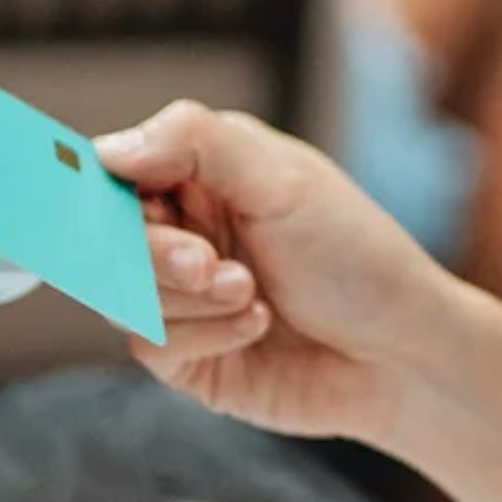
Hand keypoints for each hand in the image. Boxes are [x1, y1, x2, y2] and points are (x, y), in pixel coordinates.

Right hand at [93, 104, 478, 446]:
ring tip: (253, 291)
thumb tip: (109, 151)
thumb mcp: (284, 179)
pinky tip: (259, 322)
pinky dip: (206, 333)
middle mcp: (185, 233)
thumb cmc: (358, 256)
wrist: (405, 352)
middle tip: (206, 260)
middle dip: (153, 252)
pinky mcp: (190, 357)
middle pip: (107, 238)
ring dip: (189, 296)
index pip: (113, 171)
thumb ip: (194, 144)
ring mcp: (184, 298)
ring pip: (122, 295)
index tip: (110, 205)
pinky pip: (153, 345)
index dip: (97, 189)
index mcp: (201, 174)